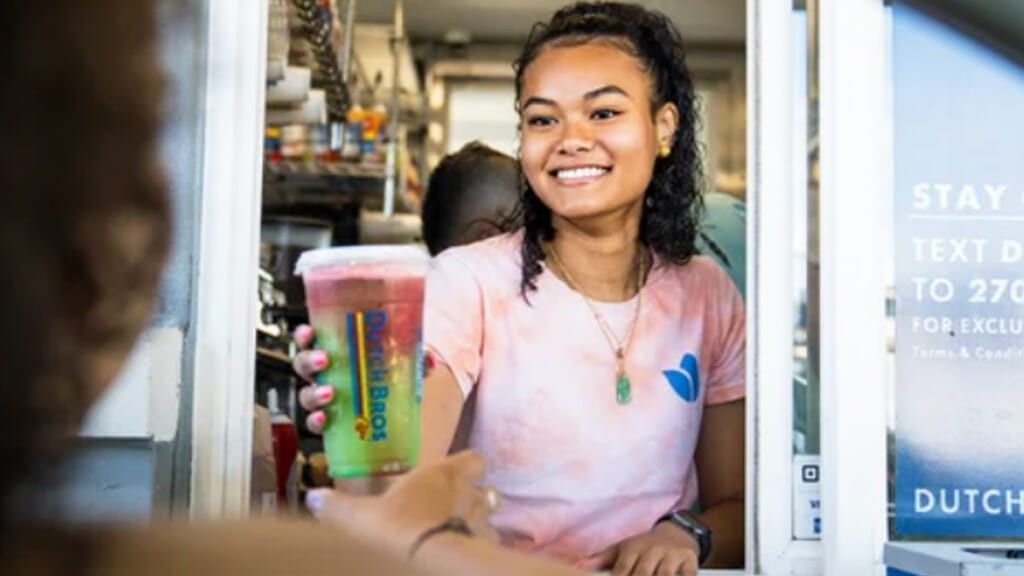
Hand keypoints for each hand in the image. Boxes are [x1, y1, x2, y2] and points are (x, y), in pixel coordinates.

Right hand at [293, 324, 436, 434]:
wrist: (392, 413)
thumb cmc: (387, 377)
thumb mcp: (401, 362)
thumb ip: (414, 359)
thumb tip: (428, 361)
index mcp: (336, 352)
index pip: (312, 339)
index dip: (304, 335)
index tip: (309, 332)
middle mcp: (324, 374)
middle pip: (303, 365)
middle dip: (308, 361)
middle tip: (324, 359)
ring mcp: (324, 400)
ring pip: (306, 394)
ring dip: (314, 393)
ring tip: (330, 393)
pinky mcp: (329, 424)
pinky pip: (314, 424)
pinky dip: (316, 422)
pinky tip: (324, 420)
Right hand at [305, 451, 499, 554]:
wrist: (424, 566)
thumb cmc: (394, 530)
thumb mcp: (357, 516)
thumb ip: (336, 506)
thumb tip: (314, 498)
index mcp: (443, 475)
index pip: (472, 459)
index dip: (467, 465)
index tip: (456, 472)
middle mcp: (469, 496)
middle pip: (485, 490)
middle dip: (473, 498)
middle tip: (452, 509)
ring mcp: (481, 525)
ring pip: (489, 520)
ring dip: (477, 526)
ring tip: (457, 536)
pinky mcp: (484, 552)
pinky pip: (487, 548)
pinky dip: (477, 550)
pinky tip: (459, 558)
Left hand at [581, 522, 699, 575]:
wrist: (678, 531)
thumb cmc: (645, 545)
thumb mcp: (623, 548)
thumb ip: (601, 559)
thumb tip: (576, 565)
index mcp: (633, 549)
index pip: (623, 570)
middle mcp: (652, 550)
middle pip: (643, 574)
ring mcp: (672, 556)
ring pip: (664, 575)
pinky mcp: (690, 560)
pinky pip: (687, 574)